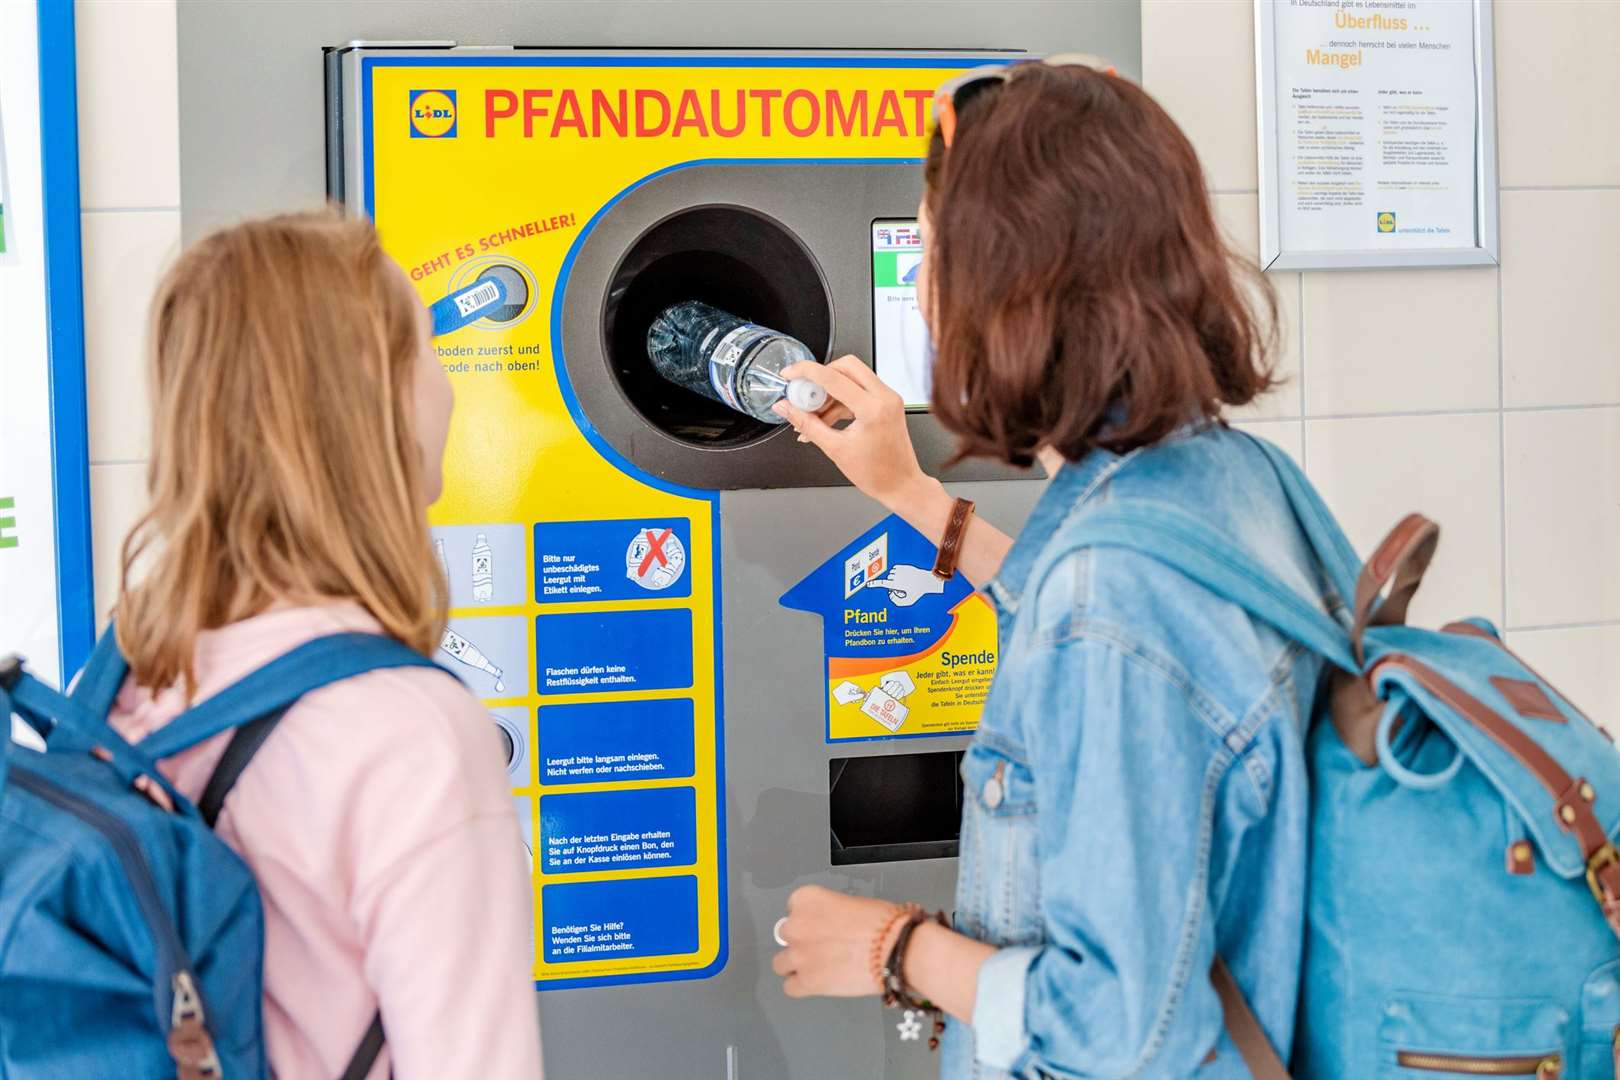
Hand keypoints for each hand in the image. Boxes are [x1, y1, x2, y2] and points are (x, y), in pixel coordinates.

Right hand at [773, 357, 935, 512]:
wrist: (901, 485)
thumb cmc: (877, 474)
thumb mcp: (834, 449)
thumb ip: (807, 424)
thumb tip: (786, 408)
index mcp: (873, 408)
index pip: (833, 377)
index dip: (806, 372)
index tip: (790, 374)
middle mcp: (885, 397)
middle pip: (846, 366)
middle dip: (821, 376)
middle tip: (804, 393)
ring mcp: (888, 398)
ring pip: (852, 377)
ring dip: (829, 392)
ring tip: (812, 416)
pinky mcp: (887, 402)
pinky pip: (859, 390)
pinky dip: (840, 400)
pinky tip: (825, 419)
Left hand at [773, 885, 903, 998]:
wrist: (896, 949)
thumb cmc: (884, 924)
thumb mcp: (852, 903)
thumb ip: (830, 912)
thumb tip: (828, 925)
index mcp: (807, 899)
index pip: (794, 908)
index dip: (809, 919)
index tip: (819, 926)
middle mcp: (797, 924)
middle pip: (786, 935)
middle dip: (802, 942)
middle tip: (823, 947)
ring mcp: (799, 955)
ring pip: (781, 964)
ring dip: (796, 965)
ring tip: (818, 967)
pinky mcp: (807, 982)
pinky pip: (790, 988)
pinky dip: (802, 987)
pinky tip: (817, 983)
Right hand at [864, 564, 944, 607]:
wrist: (927, 580)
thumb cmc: (918, 591)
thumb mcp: (909, 601)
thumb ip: (898, 602)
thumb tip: (890, 595)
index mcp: (897, 584)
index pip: (883, 584)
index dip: (874, 584)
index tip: (868, 584)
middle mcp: (897, 576)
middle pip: (888, 580)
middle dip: (892, 584)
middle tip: (901, 588)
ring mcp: (900, 570)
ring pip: (891, 574)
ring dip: (894, 578)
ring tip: (903, 582)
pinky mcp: (902, 566)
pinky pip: (895, 569)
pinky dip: (897, 573)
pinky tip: (903, 576)